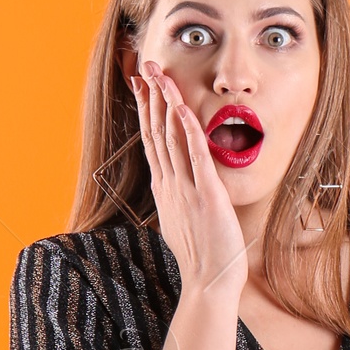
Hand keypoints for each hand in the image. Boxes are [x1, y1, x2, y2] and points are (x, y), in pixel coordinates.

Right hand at [133, 61, 247, 306]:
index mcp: (164, 187)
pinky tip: (182, 110)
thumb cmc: (201, 253)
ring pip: (171, 138)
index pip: (150, 139)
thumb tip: (177, 182)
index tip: (141, 84)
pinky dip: (188, 132)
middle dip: (150, 96)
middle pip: (155, 131)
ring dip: (165, 105)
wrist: (209, 282)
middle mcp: (170, 184)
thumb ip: (179, 195)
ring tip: (160, 76)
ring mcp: (185, 189)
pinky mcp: (206, 196)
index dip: (146, 109)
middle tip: (144, 67)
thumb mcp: (182, 218)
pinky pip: (195, 158)